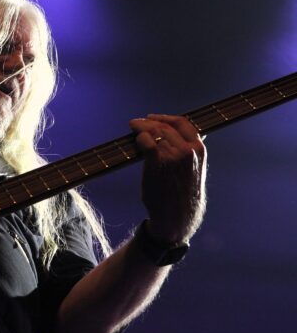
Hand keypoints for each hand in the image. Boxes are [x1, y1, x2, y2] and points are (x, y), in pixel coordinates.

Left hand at [129, 114, 206, 243]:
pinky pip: (145, 141)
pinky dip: (139, 139)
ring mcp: (173, 155)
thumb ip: (186, 152)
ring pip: (153, 133)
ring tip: (133, 131)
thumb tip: (172, 137)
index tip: (152, 117)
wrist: (178, 215)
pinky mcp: (158, 161)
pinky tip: (136, 141)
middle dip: (147, 123)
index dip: (164, 117)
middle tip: (135, 124)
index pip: (181, 123)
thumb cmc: (183, 193)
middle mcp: (187, 149)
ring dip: (140, 130)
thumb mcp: (193, 169)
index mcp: (199, 149)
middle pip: (163, 126)